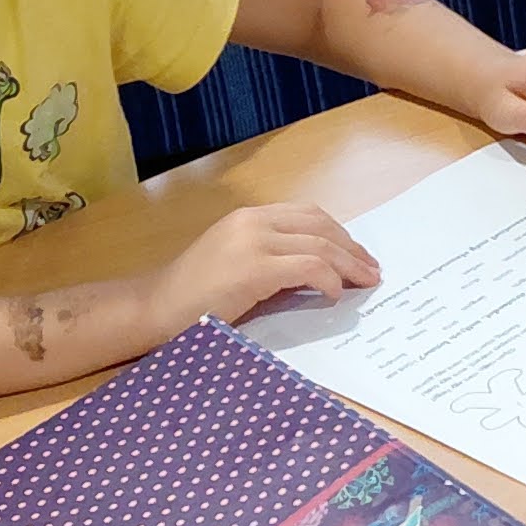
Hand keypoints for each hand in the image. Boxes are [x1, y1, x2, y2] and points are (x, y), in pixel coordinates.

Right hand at [156, 204, 380, 334]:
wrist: (153, 309)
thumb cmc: (193, 298)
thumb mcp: (237, 265)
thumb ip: (272, 259)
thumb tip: (319, 273)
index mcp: (248, 218)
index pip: (308, 216)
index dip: (339, 234)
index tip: (357, 255)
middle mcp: (252, 222)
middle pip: (320, 227)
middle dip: (351, 248)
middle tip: (371, 270)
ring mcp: (253, 242)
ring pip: (320, 246)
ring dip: (349, 265)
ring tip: (365, 282)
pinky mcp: (254, 268)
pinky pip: (308, 268)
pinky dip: (329, 279)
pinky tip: (334, 294)